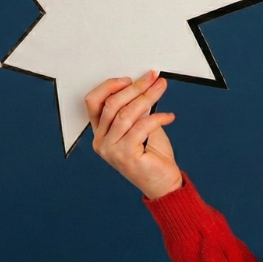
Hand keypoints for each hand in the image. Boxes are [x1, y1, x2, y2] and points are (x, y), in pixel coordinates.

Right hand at [85, 70, 182, 199]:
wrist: (163, 183)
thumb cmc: (153, 156)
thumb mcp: (142, 127)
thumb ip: (137, 110)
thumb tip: (144, 85)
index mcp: (101, 132)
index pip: (93, 102)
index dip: (109, 86)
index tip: (131, 78)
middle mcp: (101, 141)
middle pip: (112, 105)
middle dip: (135, 87)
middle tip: (153, 78)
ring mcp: (110, 149)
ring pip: (126, 114)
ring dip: (147, 97)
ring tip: (161, 88)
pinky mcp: (125, 155)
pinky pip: (140, 127)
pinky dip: (157, 118)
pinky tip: (169, 117)